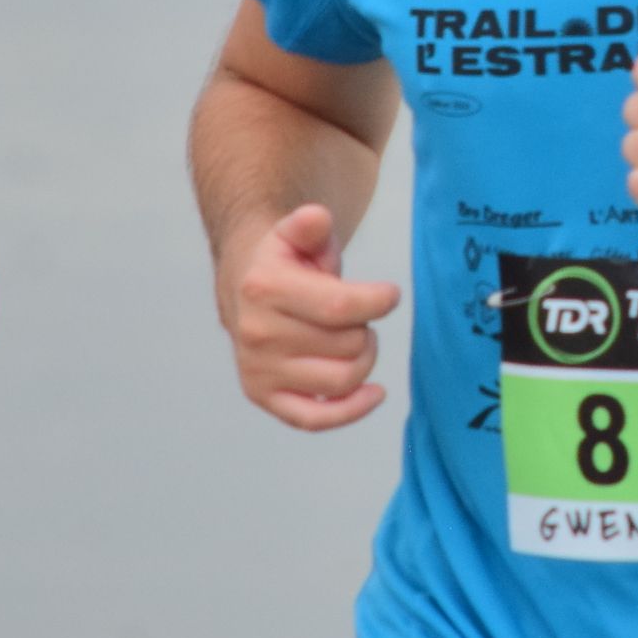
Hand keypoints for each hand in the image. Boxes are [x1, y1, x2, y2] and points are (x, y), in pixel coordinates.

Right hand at [221, 204, 400, 431]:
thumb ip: (309, 224)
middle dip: (366, 328)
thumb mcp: (297, 232)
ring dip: (363, 361)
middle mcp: (257, 333)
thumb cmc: (286, 261)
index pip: (340, 307)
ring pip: (340, 381)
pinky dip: (349, 411)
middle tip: (358, 316)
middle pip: (348, 346)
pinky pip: (313, 419)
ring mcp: (258, 369)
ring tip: (357, 340)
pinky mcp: (262, 396)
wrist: (246, 288)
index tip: (390, 295)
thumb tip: (316, 218)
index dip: (378, 302)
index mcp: (265, 288)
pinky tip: (374, 393)